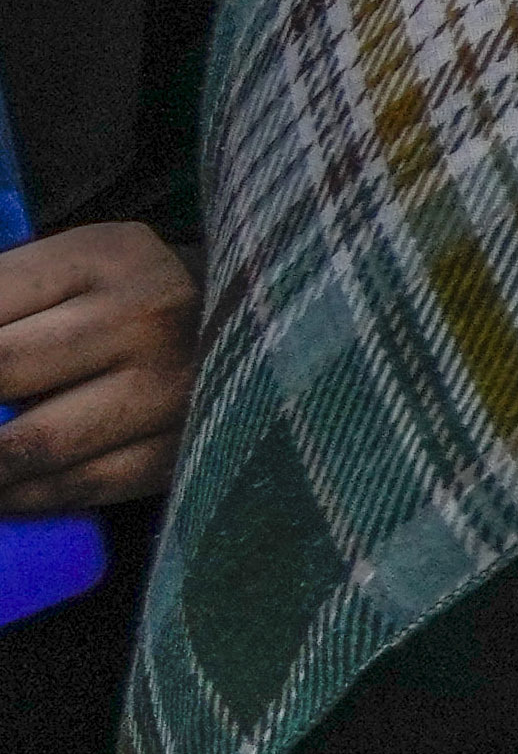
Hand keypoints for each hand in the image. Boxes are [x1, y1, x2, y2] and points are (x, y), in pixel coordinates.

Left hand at [0, 221, 195, 518]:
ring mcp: (172, 388)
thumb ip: (2, 298)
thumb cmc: (123, 295)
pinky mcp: (182, 448)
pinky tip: (3, 490)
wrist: (256, 319)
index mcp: (107, 256)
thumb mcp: (65, 268)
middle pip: (1, 371)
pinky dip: (21, 498)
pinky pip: (78, 487)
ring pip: (32, 445)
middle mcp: (148, 316)